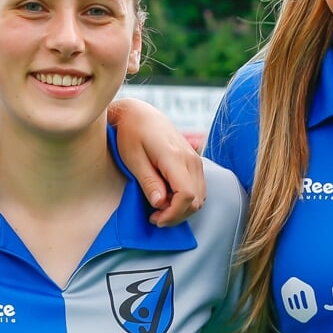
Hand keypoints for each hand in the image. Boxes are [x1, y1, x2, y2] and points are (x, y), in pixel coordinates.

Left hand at [106, 98, 205, 226]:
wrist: (140, 114)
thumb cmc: (132, 134)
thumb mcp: (133, 159)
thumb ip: (149, 182)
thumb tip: (160, 203)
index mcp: (175, 158)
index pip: (187, 195)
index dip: (173, 213)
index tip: (155, 218)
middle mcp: (191, 159)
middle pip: (196, 200)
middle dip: (177, 215)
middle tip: (155, 217)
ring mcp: (195, 159)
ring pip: (200, 196)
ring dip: (182, 209)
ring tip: (160, 209)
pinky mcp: (194, 161)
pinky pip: (198, 188)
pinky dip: (186, 199)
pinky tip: (168, 198)